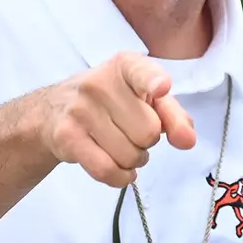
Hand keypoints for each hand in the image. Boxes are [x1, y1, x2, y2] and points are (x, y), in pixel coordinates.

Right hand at [35, 52, 196, 186]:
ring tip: (122, 146)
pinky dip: (121, 177)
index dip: (153, 82)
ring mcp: (80, 110)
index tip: (161, 88)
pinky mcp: (67, 137)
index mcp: (125, 66)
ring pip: (129, 155)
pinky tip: (120, 169)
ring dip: (134, 160)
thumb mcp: (145, 99)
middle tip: (133, 134)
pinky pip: (107, 170)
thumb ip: (173, 116)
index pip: (142, 72)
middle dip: (148, 142)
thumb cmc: (111, 103)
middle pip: (148, 132)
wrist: (54, 110)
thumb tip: (187, 140)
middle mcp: (99, 83)